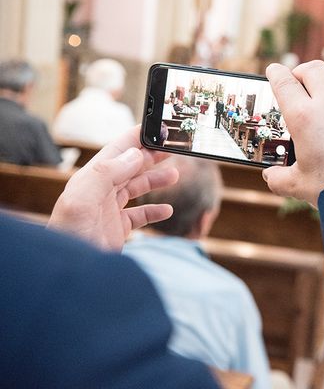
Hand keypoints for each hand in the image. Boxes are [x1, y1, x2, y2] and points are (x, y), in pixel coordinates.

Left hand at [48, 125, 178, 250]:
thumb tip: (134, 154)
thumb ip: (106, 174)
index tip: (158, 127)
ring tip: (175, 175)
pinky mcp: (116, 229)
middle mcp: (100, 192)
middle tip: (173, 148)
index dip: (137, 137)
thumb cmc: (69, 239)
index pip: (118, 150)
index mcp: (91, 179)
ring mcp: (108, 211)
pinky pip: (139, 215)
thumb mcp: (81, 201)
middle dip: (151, 155)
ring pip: (136, 188)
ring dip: (155, 179)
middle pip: (130, 166)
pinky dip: (154, 211)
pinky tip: (167, 210)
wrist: (71, 276)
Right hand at [262, 61, 323, 205]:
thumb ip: (279, 178)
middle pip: (313, 69)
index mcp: (304, 117)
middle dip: (301, 72)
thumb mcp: (298, 184)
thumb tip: (271, 176)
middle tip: (295, 81)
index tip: (273, 70)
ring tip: (320, 95)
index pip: (284, 82)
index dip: (275, 73)